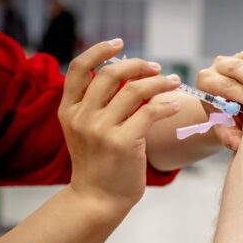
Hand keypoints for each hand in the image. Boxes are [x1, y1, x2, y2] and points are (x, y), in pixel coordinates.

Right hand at [58, 38, 180, 211]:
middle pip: (110, 74)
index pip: (79, 68)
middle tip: (156, 67)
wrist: (97, 199)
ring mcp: (101, 130)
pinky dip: (166, 104)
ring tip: (173, 81)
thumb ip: (97, 105)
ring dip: (159, 81)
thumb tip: (126, 77)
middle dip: (137, 65)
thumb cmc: (99, 164)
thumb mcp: (86, 131)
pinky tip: (174, 104)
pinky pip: (150, 112)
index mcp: (69, 110)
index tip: (119, 43)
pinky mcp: (123, 143)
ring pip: (134, 90)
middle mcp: (82, 117)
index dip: (99, 51)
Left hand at [197, 48, 242, 149]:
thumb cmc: (229, 119)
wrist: (236, 109)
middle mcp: (220, 66)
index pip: (220, 84)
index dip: (237, 91)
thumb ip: (229, 134)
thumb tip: (237, 144)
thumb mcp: (226, 127)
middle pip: (234, 66)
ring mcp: (238, 57)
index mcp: (207, 82)